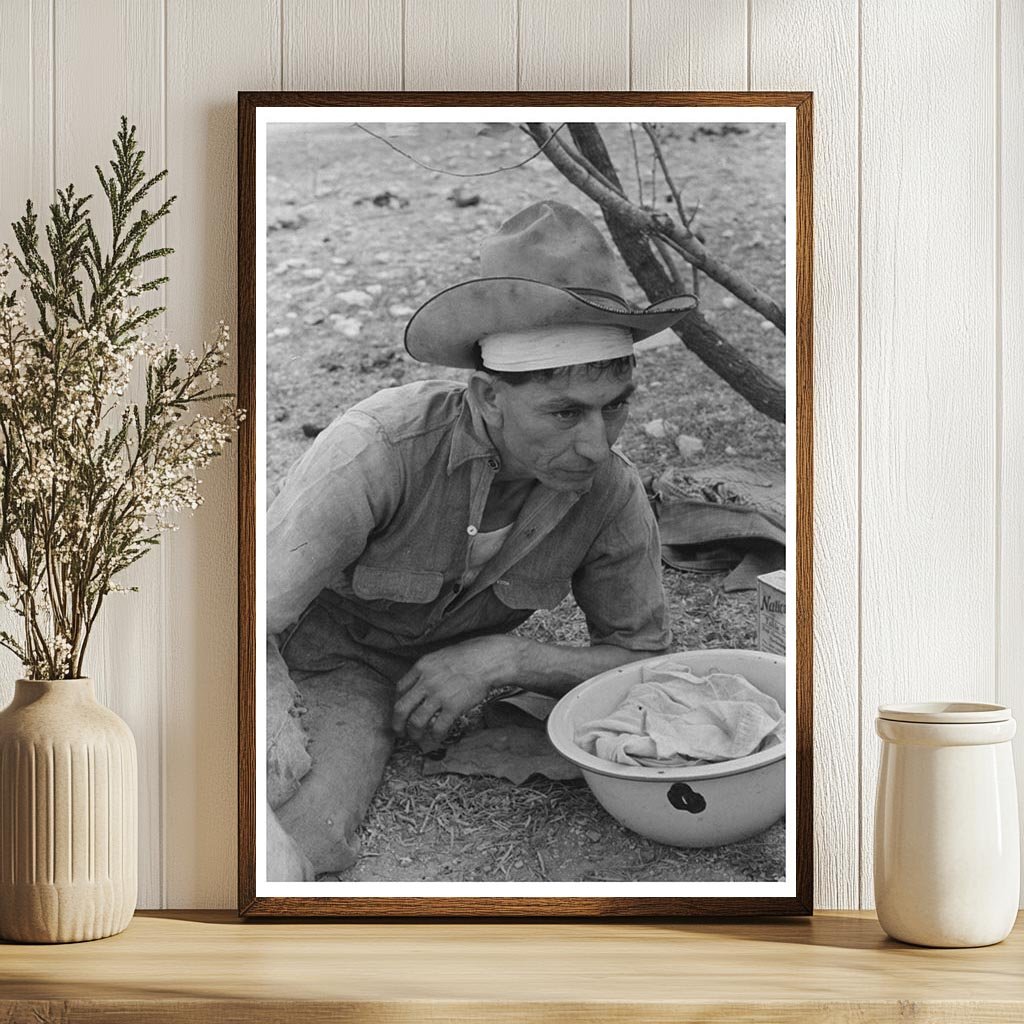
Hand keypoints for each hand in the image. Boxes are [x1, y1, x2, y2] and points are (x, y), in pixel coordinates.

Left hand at [392, 636, 517, 749]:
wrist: (487, 660)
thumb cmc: (468, 656)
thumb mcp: (440, 656)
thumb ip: (427, 671)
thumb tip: (419, 684)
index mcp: (421, 667)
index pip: (400, 689)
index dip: (398, 702)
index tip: (401, 710)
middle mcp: (426, 682)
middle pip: (401, 708)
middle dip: (397, 724)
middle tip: (399, 732)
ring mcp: (439, 695)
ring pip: (416, 722)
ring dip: (414, 734)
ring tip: (416, 738)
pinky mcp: (453, 707)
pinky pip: (438, 727)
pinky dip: (435, 736)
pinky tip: (436, 738)